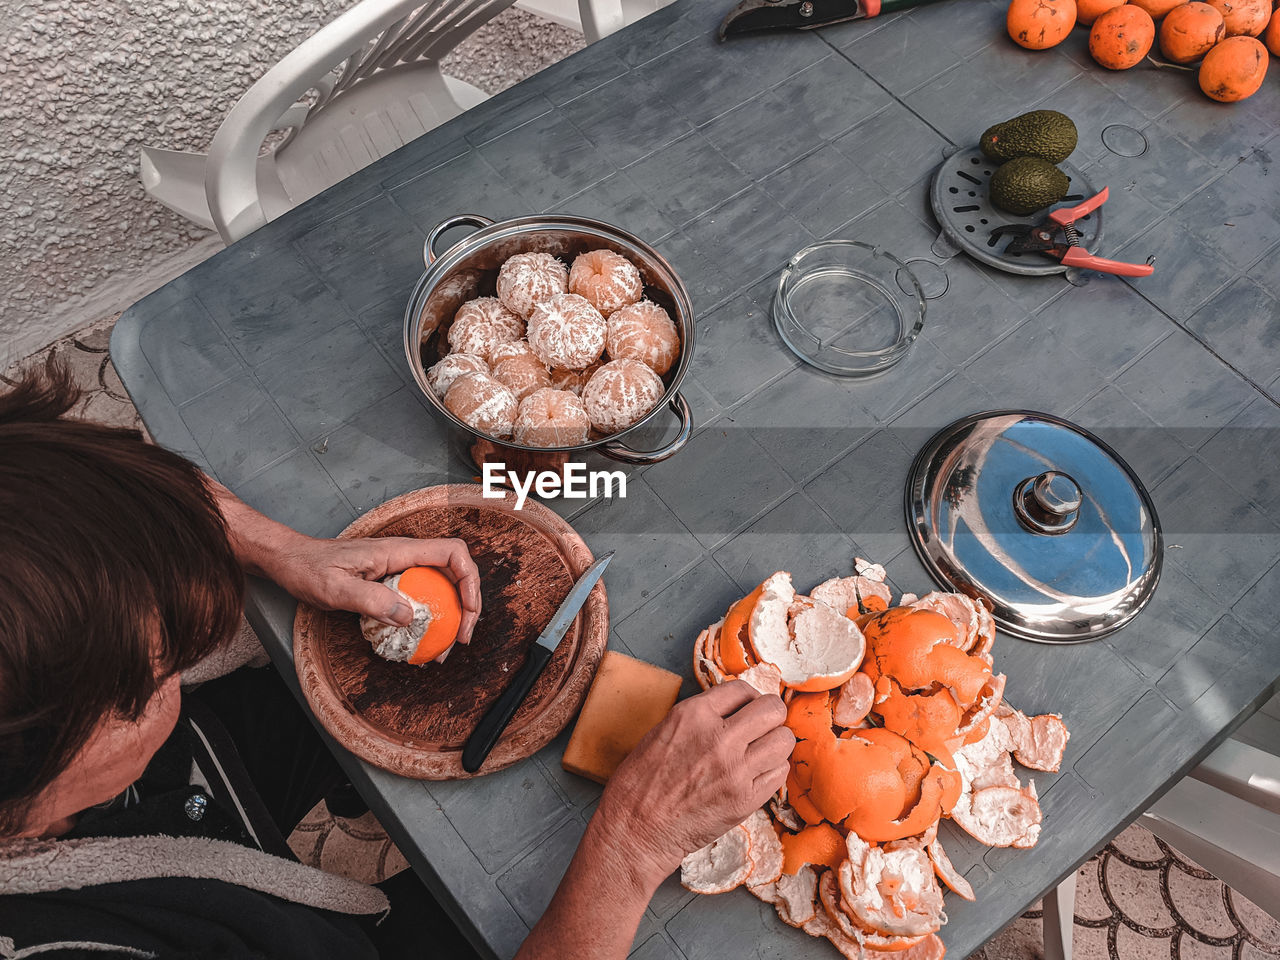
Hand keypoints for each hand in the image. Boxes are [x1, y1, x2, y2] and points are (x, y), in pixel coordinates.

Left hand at [268, 535, 480, 643]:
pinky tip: (419, 638)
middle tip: (460, 638)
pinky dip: (428, 616)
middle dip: (466, 604)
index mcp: (398, 551)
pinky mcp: (390, 580)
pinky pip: (420, 595)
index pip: (453, 553)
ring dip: (449, 614)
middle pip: (454, 572)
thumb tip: (409, 617)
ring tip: (442, 646)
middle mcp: (404, 556)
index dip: (470, 581)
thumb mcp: (335, 589)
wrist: (288, 560)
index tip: (467, 612)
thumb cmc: (307, 568)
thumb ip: (372, 600)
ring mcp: (398, 568)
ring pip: (440, 585)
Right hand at [592, 681, 794, 886]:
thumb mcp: (664, 730)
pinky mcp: (745, 800)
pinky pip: (779, 772)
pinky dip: (771, 771)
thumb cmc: (642, 782)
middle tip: (761, 727)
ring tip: (759, 752)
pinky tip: (754, 774)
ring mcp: (735, 771)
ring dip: (774, 743)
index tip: (747, 708)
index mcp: (694, 715)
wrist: (636, 830)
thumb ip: (701, 716)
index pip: (742, 688)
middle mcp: (719, 738)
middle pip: (772, 709)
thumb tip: (734, 709)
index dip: (748, 697)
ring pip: (784, 740)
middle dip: (770, 715)